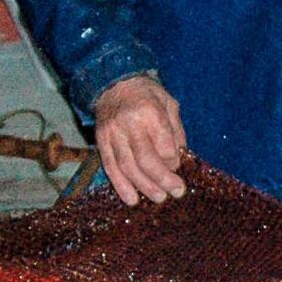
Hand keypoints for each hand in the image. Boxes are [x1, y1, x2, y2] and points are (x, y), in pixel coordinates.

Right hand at [92, 73, 188, 204]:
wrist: (112, 83)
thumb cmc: (146, 94)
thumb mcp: (169, 103)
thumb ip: (176, 130)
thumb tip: (180, 157)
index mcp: (149, 112)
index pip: (164, 146)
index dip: (174, 161)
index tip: (179, 167)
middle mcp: (128, 124)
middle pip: (145, 160)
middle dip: (163, 180)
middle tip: (176, 192)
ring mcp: (112, 135)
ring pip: (127, 167)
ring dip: (144, 187)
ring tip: (159, 198)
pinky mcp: (101, 142)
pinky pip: (110, 167)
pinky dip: (121, 186)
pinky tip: (132, 199)